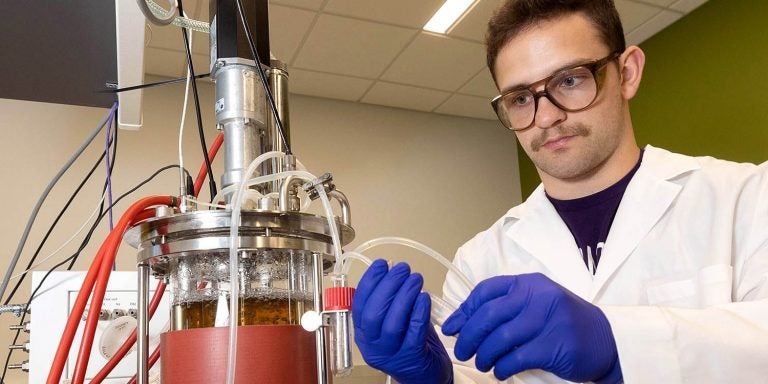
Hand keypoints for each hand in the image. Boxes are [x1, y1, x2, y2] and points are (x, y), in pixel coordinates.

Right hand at [352, 259, 452, 383]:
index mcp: (363, 334)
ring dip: (404, 296)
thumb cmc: (409, 344)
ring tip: (415, 279)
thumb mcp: (393, 321)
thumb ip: (390, 301)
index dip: (369, 282)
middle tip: (402, 269)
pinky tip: (424, 298)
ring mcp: (391, 353)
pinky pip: (414, 332)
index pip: (359, 305)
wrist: (425, 375)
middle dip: (388, 286)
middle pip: (374, 313)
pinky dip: (419, 312)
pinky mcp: (411, 357)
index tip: (381, 265)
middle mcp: (373, 345)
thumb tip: (391, 271)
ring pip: (392, 323)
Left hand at [441, 273, 621, 382]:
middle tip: (463, 350)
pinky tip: (501, 372)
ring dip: (484, 355)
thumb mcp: (536, 304)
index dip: (464, 310)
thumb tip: (462, 322)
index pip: (486, 291)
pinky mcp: (553, 346)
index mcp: (529, 283)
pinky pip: (515, 358)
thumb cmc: (563, 322)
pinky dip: (502, 368)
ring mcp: (547, 320)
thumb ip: (505, 308)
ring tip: (483, 363)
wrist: (605, 340)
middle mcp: (537, 297)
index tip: (452, 326)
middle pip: (488, 315)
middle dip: (468, 336)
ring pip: (499, 339)